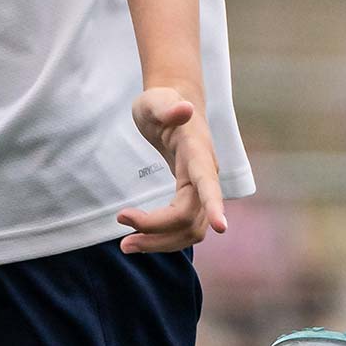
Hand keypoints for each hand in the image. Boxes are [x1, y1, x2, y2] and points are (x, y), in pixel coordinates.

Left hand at [118, 89, 227, 254]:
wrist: (175, 107)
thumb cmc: (161, 102)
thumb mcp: (155, 100)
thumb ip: (167, 107)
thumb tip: (186, 109)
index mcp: (197, 152)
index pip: (208, 182)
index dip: (214, 204)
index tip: (222, 228)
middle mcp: (205, 174)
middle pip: (190, 217)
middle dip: (159, 232)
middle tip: (123, 242)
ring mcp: (201, 189)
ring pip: (191, 229)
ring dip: (161, 242)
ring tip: (127, 245)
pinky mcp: (192, 198)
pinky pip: (184, 227)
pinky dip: (164, 238)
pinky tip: (140, 236)